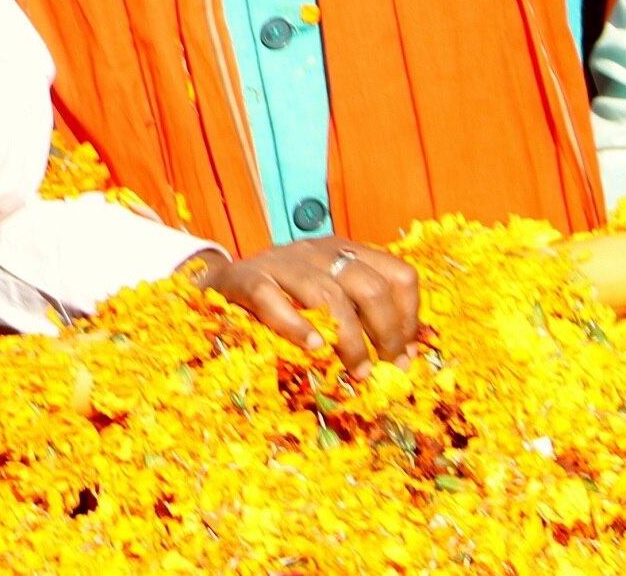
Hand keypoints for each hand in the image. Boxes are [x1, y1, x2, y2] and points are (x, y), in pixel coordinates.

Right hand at [190, 236, 420, 374]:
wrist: (216, 283)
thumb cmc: (280, 298)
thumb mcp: (326, 297)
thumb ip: (361, 317)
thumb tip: (405, 358)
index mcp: (345, 252)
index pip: (398, 275)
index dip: (409, 317)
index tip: (405, 354)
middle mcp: (318, 252)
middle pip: (370, 286)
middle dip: (385, 334)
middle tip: (383, 371)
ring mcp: (282, 263)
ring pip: (328, 295)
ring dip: (350, 339)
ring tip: (356, 373)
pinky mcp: (247, 279)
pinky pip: (273, 300)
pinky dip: (295, 326)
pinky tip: (312, 348)